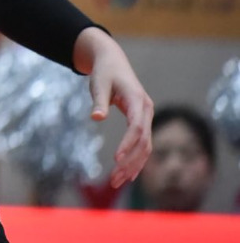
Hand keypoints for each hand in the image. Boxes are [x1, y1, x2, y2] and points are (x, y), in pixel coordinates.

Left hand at [76, 27, 153, 187]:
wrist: (112, 61)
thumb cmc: (104, 71)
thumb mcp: (99, 83)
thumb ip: (99, 100)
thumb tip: (96, 117)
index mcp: (138, 100)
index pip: (137, 127)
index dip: (128, 144)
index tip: (115, 159)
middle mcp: (147, 111)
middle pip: (144, 142)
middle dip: (130, 162)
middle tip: (114, 180)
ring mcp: (146, 117)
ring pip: (145, 147)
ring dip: (133, 165)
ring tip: (117, 182)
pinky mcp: (141, 122)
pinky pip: (142, 144)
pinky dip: (136, 160)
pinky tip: (128, 175)